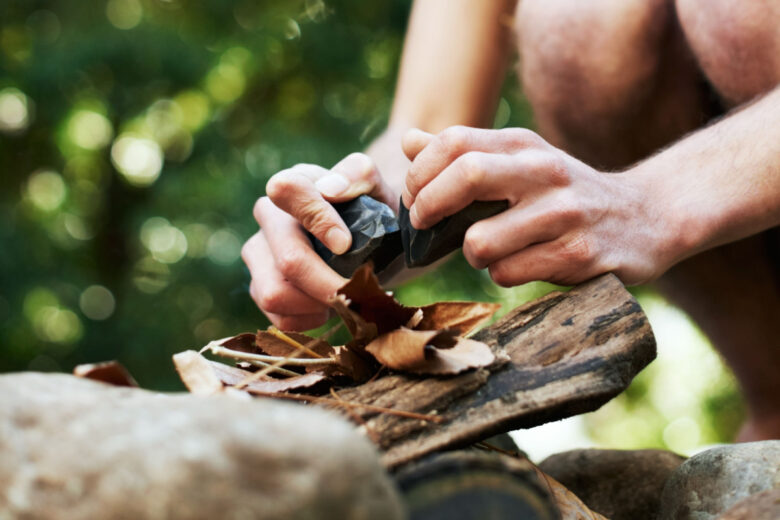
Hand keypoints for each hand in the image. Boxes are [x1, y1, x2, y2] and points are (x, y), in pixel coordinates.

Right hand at [242, 153, 398, 329]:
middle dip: (329, 283)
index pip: (287, 191)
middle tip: (360, 293)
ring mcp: (258, 254)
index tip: (346, 244)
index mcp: (295, 184)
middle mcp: (268, 216)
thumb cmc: (373, 213)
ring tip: (343, 297)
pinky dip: (310, 320)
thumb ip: (359, 174)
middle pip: (288, 259)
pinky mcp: (259, 287)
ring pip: (275, 294)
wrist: (372, 244)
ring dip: (318, 304)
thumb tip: (330, 189)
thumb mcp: (376, 187)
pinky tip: (327, 306)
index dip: (317, 220)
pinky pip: (278, 317)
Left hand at [401, 126, 673, 285]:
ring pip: (481, 242)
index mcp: (523, 145)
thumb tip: (409, 141)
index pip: (454, 141)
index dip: (420, 172)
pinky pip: (509, 273)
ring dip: (472, 254)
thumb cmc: (566, 192)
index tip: (414, 198)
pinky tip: (522, 264)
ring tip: (489, 251)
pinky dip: (503, 274)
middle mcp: (544, 171)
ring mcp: (563, 213)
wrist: (647, 217)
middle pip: (467, 176)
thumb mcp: (522, 161)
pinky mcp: (579, 254)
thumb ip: (466, 153)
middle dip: (430, 206)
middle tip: (424, 224)